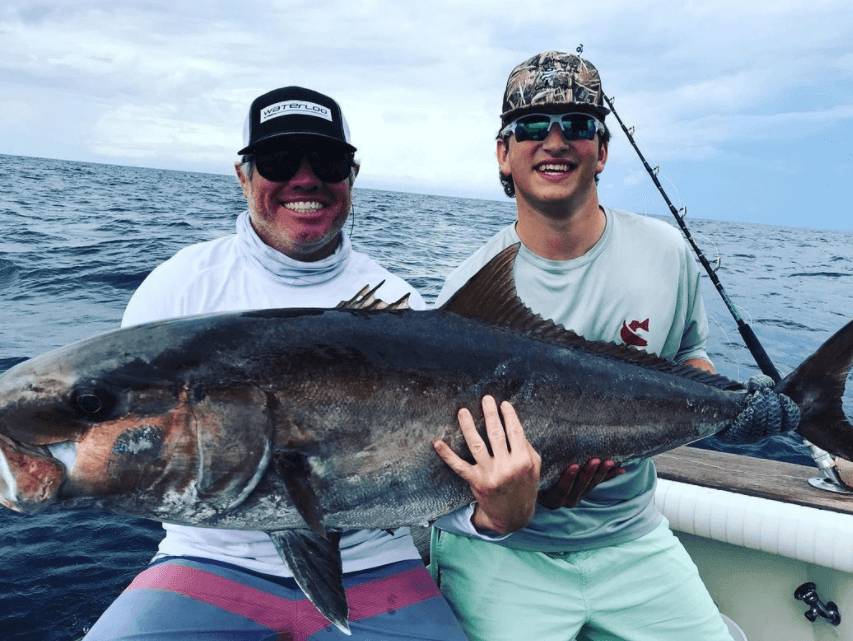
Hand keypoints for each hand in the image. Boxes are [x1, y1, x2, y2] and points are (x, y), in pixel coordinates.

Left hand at [433, 396, 540, 533]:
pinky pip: (459, 466)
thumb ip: (526, 446)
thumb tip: (512, 424)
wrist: (513, 517)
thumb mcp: (533, 467)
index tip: (503, 404)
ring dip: (467, 426)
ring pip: (476, 445)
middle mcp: (507, 466)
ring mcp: (490, 474)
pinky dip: (447, 454)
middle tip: (485, 399)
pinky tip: (438, 443)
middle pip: (496, 434)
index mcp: (524, 460)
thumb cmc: (524, 487)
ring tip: (462, 411)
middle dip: (490, 414)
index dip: (509, 416)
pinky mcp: (476, 482)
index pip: (515, 431)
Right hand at [538, 459, 623, 508]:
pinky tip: (622, 470)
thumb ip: (531, 468)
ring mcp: (576, 496)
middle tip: (595, 461)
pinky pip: (599, 484)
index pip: (561, 489)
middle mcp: (565, 500)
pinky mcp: (584, 491)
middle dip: (588, 474)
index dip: (569, 479)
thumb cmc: (530, 483)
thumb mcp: (530, 479)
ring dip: (601, 474)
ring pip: (591, 486)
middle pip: (579, 488)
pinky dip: (610, 476)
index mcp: (551, 497)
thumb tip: (524, 446)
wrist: (536, 496)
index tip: (574, 465)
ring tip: (609, 462)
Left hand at [716, 374, 799, 443]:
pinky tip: (747, 410)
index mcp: (775, 423)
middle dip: (772, 407)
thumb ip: (761, 382)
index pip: (791, 423)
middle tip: (765, 394)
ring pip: (761, 428)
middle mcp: (765, 433)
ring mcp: (751, 437)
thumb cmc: (742, 396)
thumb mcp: (753, 386)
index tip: (781, 396)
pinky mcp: (735, 438)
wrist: (718, 406)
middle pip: (775, 425)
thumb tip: (762, 385)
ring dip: (760, 411)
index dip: (789, 410)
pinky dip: (748, 420)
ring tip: (755, 398)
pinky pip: (744, 431)